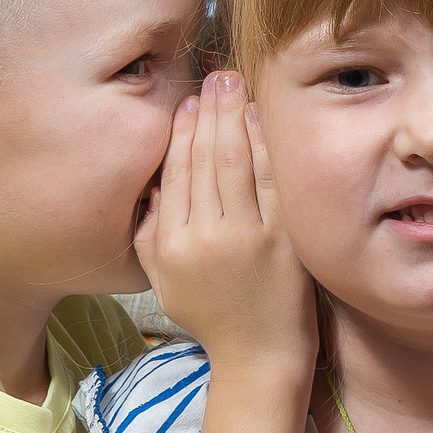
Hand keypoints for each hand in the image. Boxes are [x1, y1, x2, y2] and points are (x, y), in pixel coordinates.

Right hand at [135, 71, 316, 372]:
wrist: (259, 357)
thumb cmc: (210, 317)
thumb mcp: (162, 280)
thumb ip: (150, 232)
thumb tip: (151, 182)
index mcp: (171, 245)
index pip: (174, 174)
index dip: (179, 133)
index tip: (186, 103)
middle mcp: (205, 237)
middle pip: (203, 159)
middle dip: (207, 112)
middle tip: (213, 76)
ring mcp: (247, 237)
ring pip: (235, 163)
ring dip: (233, 118)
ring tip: (233, 85)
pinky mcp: (282, 239)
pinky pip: (270, 181)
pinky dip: (264, 145)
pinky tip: (261, 119)